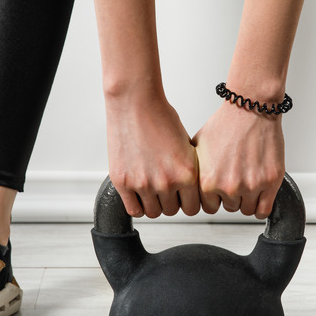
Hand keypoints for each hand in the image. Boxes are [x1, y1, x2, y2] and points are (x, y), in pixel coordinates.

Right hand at [105, 94, 199, 218]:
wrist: (135, 102)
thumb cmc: (160, 116)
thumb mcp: (186, 145)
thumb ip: (188, 170)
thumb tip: (190, 190)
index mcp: (187, 173)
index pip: (193, 208)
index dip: (188, 202)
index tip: (183, 198)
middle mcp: (166, 181)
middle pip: (173, 211)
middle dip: (171, 201)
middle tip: (165, 189)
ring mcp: (143, 183)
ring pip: (154, 212)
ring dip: (154, 203)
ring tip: (152, 188)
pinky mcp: (123, 182)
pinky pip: (134, 210)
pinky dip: (138, 205)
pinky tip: (139, 193)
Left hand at [193, 103, 284, 218]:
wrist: (250, 109)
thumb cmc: (226, 124)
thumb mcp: (197, 147)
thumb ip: (194, 172)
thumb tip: (187, 186)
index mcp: (208, 181)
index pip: (209, 207)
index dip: (215, 196)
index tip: (220, 187)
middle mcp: (229, 187)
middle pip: (229, 207)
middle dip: (232, 195)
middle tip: (236, 176)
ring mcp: (251, 186)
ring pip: (246, 209)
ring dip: (247, 198)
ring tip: (247, 179)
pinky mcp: (270, 182)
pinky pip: (264, 210)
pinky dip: (261, 205)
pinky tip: (258, 193)